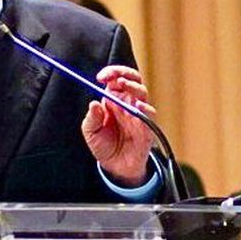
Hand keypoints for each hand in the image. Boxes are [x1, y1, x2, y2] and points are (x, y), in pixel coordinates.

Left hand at [81, 65, 155, 185]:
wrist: (115, 167)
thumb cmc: (103, 145)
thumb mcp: (90, 132)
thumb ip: (91, 118)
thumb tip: (94, 104)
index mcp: (113, 99)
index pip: (116, 78)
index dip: (111, 73)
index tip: (101, 77)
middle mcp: (128, 103)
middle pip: (133, 80)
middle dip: (125, 74)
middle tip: (117, 79)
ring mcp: (138, 113)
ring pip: (142, 92)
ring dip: (134, 87)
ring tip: (124, 86)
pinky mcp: (146, 127)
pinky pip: (149, 114)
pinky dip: (145, 108)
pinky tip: (138, 107)